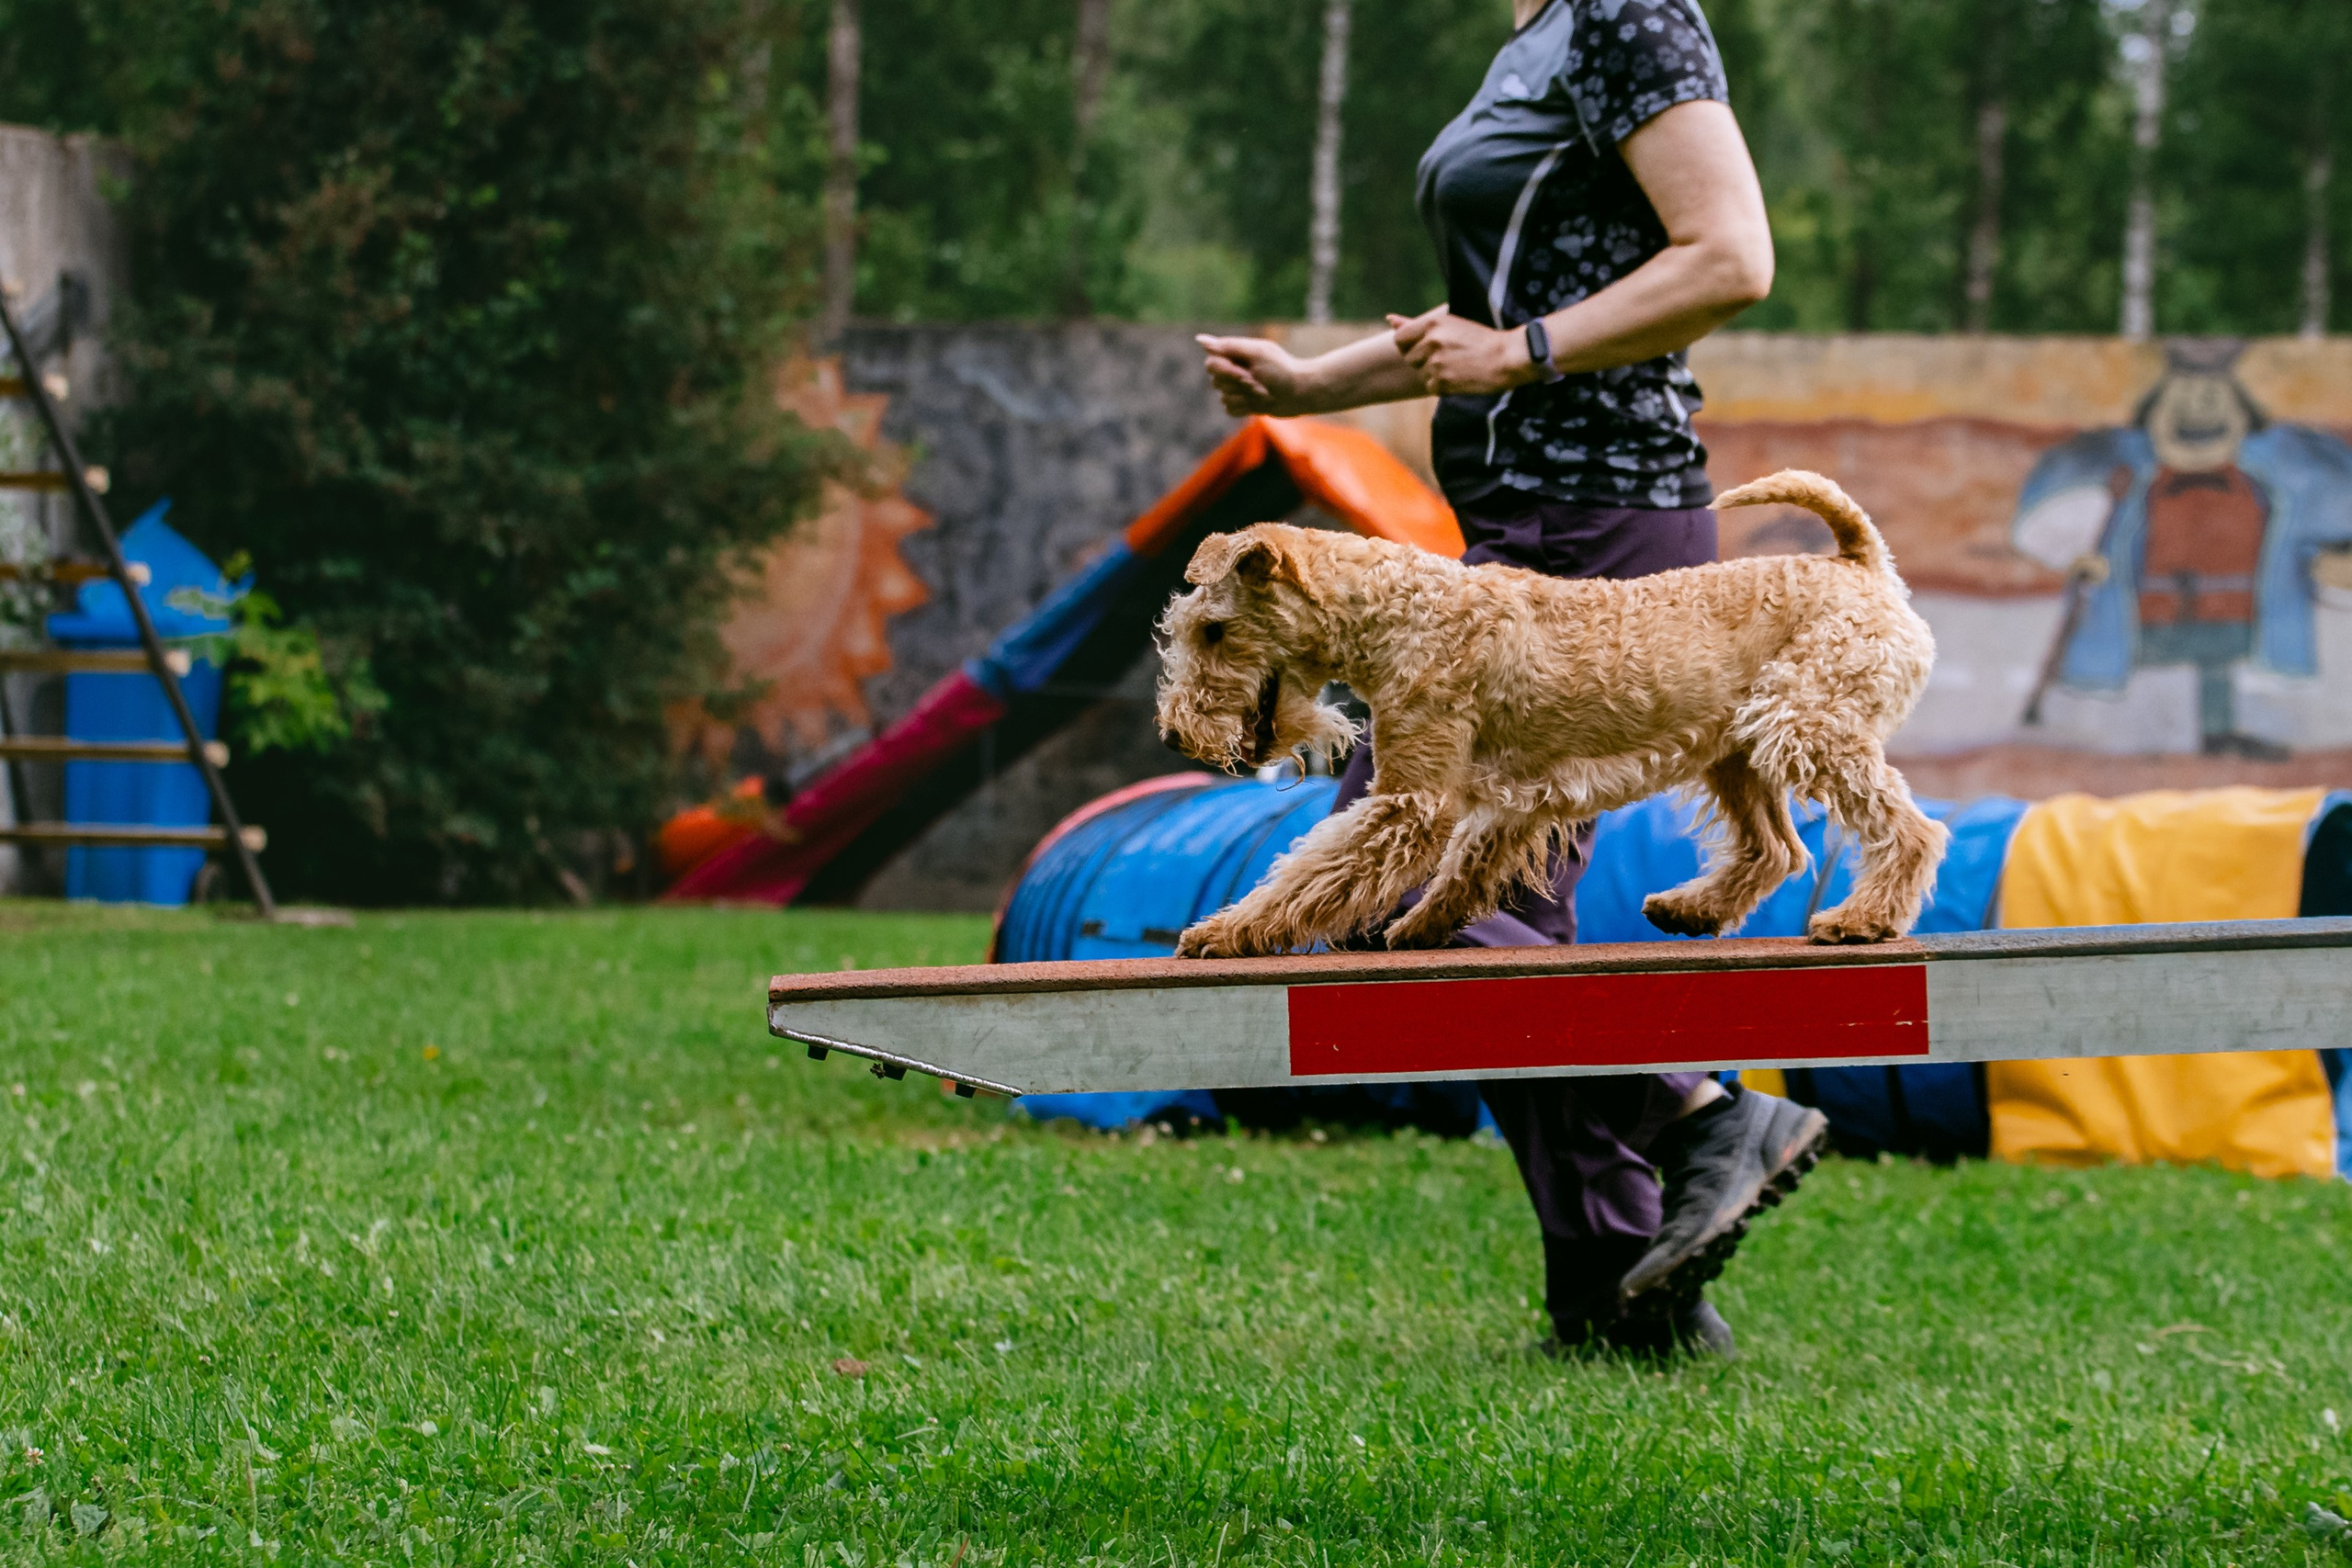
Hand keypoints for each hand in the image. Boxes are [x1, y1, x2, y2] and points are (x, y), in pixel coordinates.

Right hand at [1197, 335, 1314, 416]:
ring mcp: (1238, 388)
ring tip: (1265, 394)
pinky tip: (1260, 404)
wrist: (1301, 392)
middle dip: (1239, 385)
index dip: (1227, 371)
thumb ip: (1228, 346)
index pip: (1211, 364)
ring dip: (1245, 398)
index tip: (1247, 374)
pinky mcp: (1243, 404)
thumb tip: (1199, 340)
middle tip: (1260, 385)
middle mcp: (1234, 370)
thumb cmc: (1282, 369)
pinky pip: (1230, 409)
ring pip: (1223, 397)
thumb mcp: (1256, 353)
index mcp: (1235, 354)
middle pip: (1216, 381)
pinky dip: (1245, 408)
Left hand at [1388, 306, 1535, 396]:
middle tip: (1447, 356)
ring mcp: (1436, 363)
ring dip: (1433, 373)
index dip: (1409, 345)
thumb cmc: (1479, 339)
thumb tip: (1389, 319)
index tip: (1425, 346)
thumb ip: (1415, 324)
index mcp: (1431, 324)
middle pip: (1408, 358)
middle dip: (1422, 360)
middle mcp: (1431, 342)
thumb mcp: (1449, 324)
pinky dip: (1443, 386)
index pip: (1399, 338)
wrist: (1507, 357)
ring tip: (1456, 365)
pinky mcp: (1442, 382)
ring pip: (1420, 373)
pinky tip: (1460, 377)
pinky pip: (1431, 387)